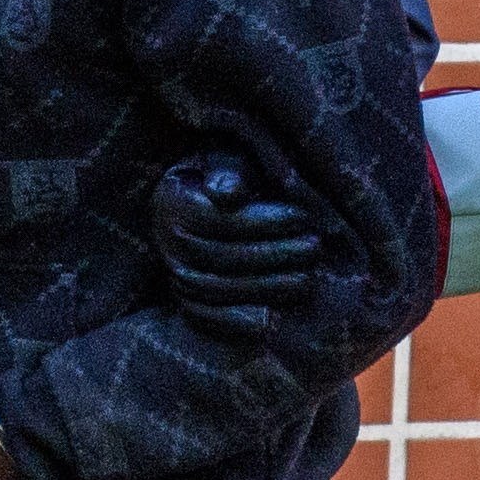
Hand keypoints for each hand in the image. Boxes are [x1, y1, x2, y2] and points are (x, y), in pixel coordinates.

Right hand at [154, 152, 320, 319]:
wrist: (207, 200)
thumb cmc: (226, 173)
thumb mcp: (227, 158)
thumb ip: (228, 170)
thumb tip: (228, 194)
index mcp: (171, 200)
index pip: (215, 219)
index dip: (260, 222)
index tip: (301, 216)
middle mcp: (165, 240)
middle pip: (216, 256)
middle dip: (270, 255)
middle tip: (314, 247)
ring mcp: (173, 272)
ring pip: (214, 289)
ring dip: (263, 287)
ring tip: (306, 278)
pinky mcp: (185, 298)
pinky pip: (205, 317)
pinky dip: (236, 321)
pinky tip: (274, 318)